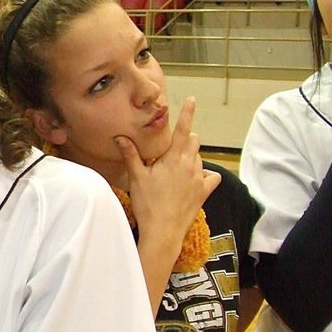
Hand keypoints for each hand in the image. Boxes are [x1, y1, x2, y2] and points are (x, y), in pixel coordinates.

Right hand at [117, 98, 219, 311]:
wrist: (163, 231)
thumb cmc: (148, 204)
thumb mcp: (136, 177)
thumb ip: (130, 154)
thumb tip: (120, 137)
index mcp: (174, 158)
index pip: (184, 130)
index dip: (188, 113)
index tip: (193, 100)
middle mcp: (190, 165)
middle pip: (194, 141)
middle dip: (186, 139)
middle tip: (170, 148)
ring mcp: (199, 179)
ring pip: (199, 158)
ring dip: (191, 156)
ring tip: (176, 167)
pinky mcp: (203, 193)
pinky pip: (211, 177)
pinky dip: (206, 174)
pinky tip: (197, 177)